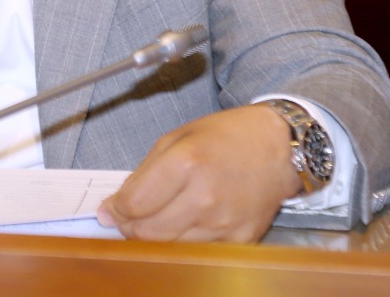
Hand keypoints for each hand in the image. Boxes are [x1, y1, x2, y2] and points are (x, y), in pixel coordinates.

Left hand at [96, 104, 302, 241]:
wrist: (278, 146)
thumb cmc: (225, 137)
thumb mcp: (176, 139)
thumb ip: (141, 175)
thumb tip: (111, 210)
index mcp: (187, 163)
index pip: (134, 205)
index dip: (116, 210)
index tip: (111, 209)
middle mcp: (206, 197)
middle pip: (148, 233)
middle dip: (130, 227)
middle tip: (129, 217)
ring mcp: (225, 223)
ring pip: (170, 247)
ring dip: (156, 236)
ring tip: (161, 215)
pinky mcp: (241, 239)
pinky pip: (198, 252)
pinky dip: (184, 241)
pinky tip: (187, 222)